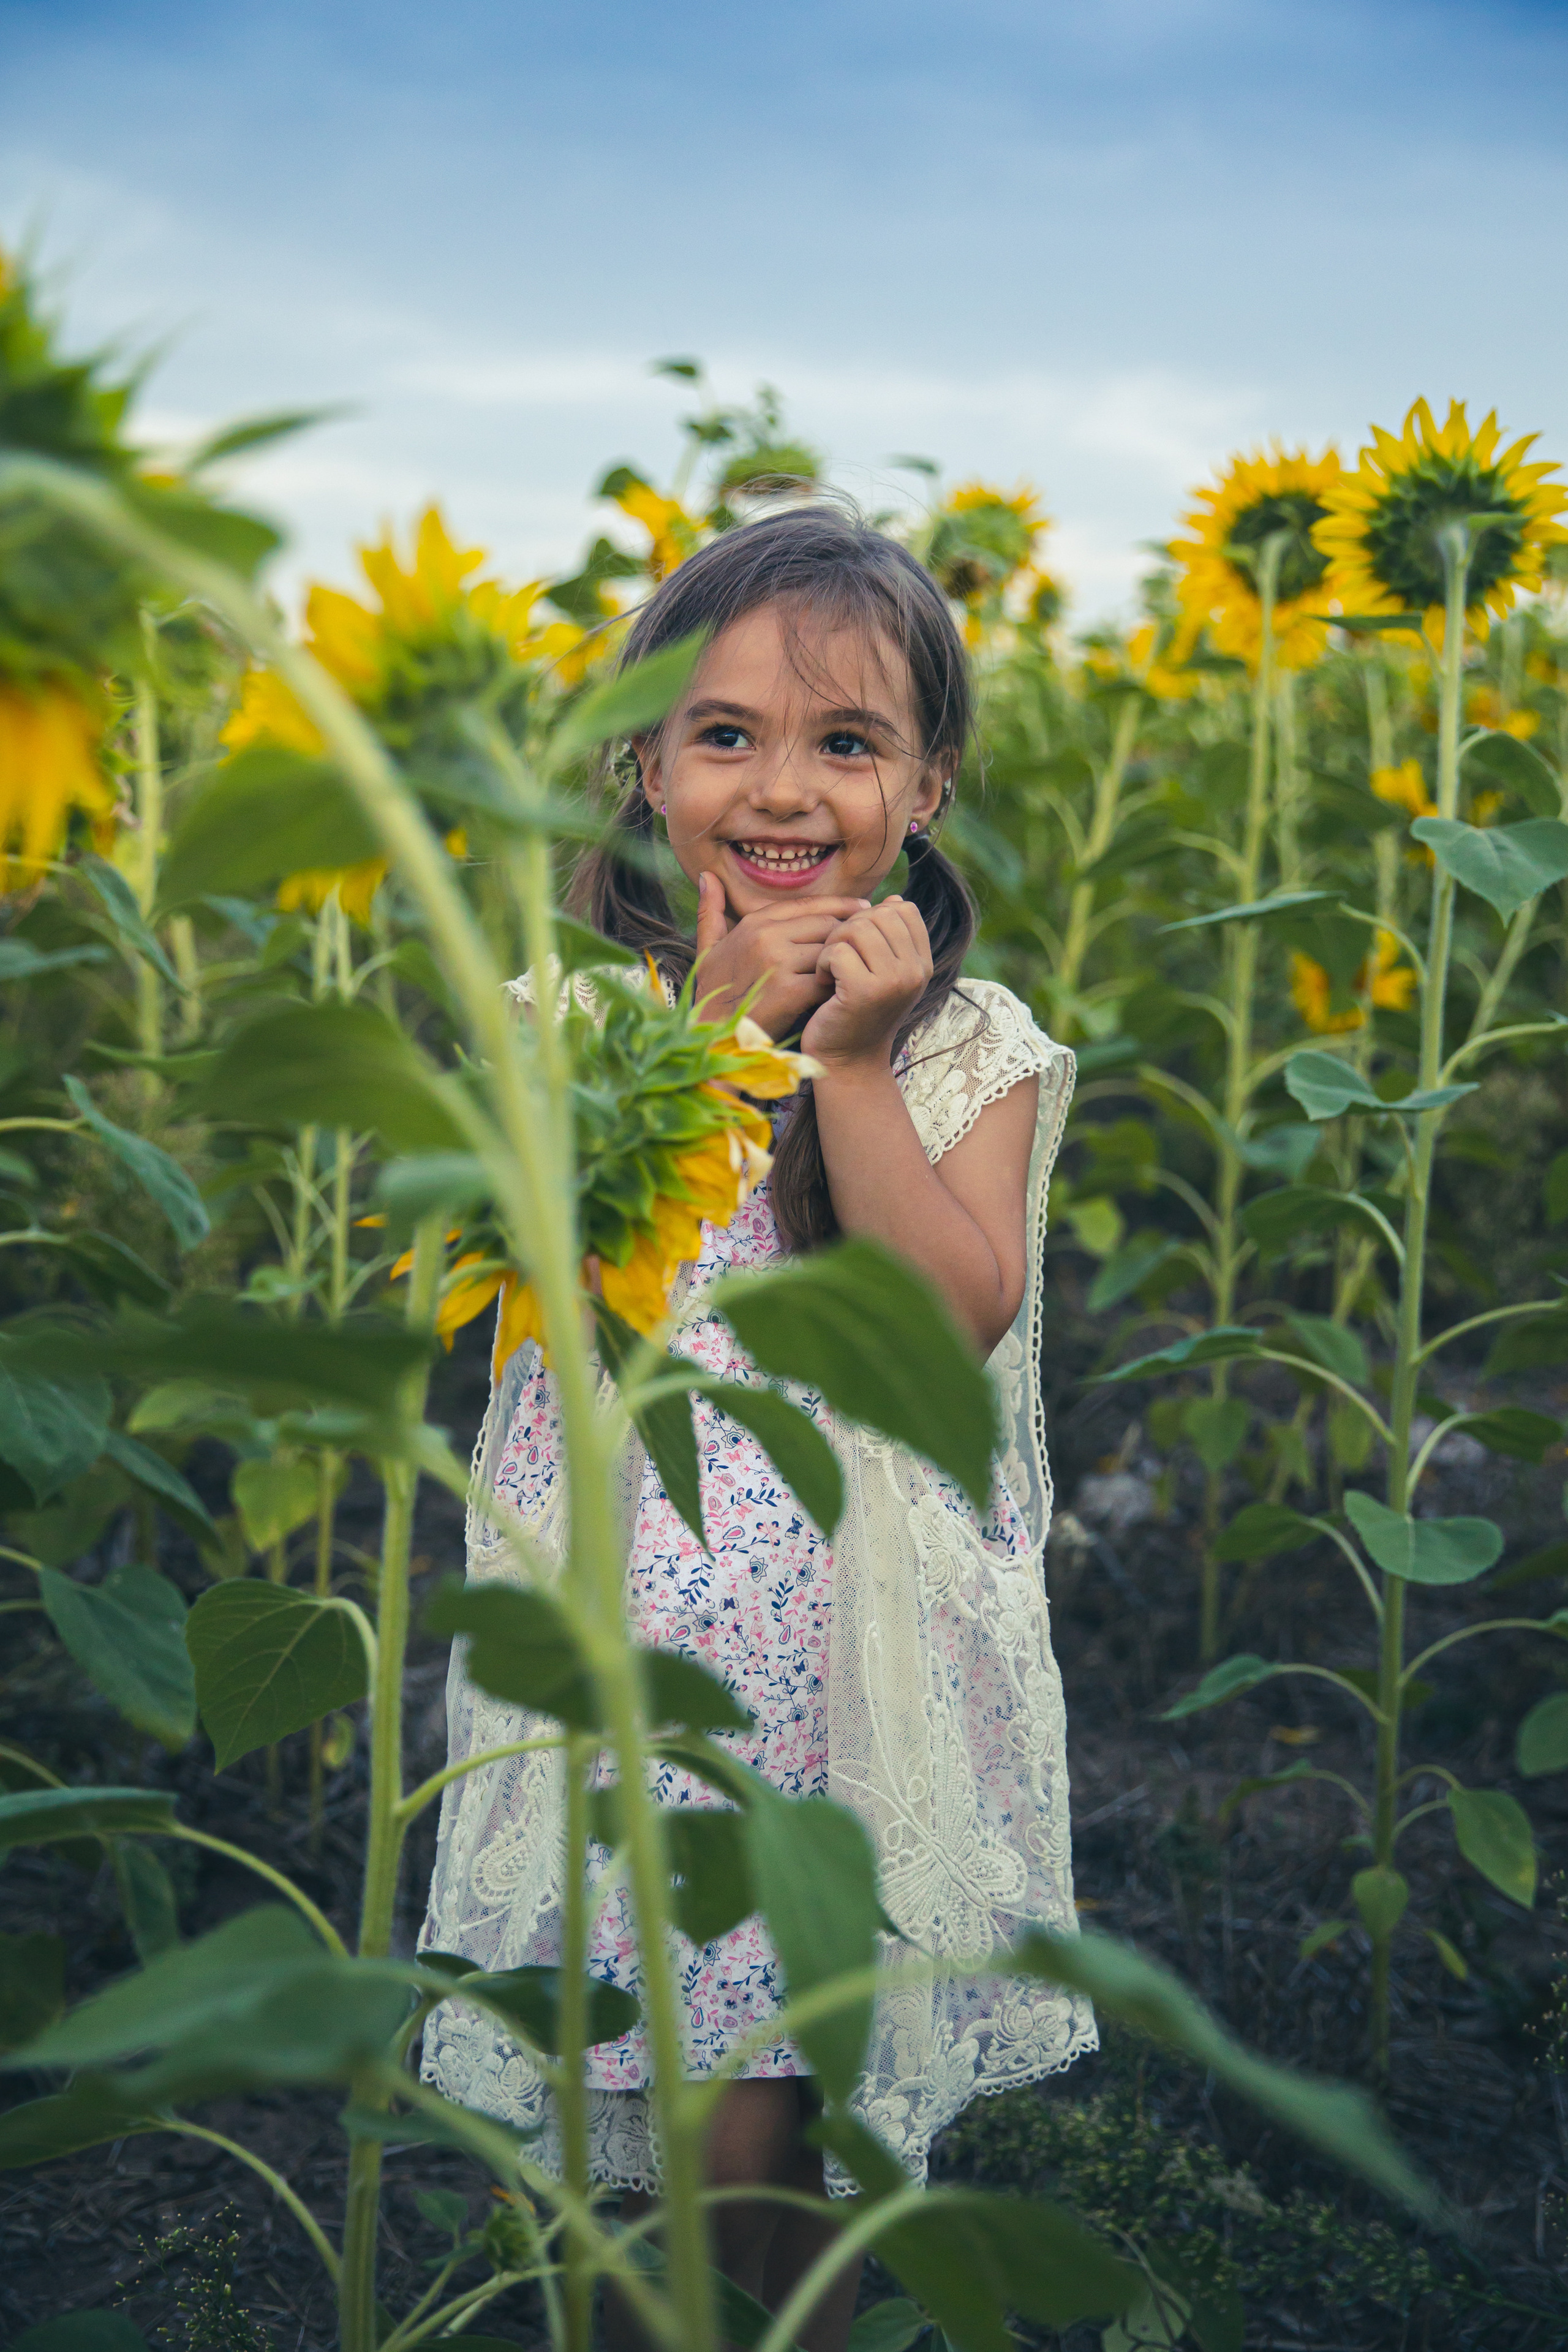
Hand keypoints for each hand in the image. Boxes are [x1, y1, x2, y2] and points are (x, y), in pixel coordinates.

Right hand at [692, 870, 871, 1037]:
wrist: (713, 1039)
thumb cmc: (713, 996)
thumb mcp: (707, 950)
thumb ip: (711, 912)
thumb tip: (707, 875)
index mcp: (754, 923)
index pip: (808, 904)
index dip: (839, 905)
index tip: (862, 909)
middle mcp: (767, 936)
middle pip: (826, 924)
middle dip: (847, 935)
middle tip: (866, 943)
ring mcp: (779, 963)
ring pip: (831, 950)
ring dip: (845, 960)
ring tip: (859, 967)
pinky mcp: (791, 991)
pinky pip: (829, 979)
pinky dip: (839, 984)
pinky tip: (845, 991)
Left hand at [800, 897, 932, 1069]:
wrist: (848, 1060)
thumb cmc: (858, 1011)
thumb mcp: (883, 972)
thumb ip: (890, 938)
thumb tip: (893, 899)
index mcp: (922, 963)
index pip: (903, 909)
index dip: (873, 917)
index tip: (859, 945)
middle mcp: (915, 971)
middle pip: (877, 914)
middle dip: (849, 929)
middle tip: (837, 957)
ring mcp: (894, 981)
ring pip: (856, 929)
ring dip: (833, 945)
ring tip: (831, 970)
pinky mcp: (865, 992)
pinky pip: (837, 951)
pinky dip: (823, 963)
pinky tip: (823, 983)